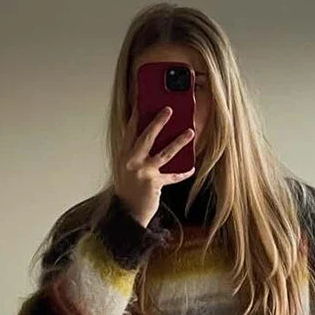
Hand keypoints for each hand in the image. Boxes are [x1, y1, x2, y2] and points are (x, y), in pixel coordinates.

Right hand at [114, 101, 195, 227]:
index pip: (130, 131)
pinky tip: (191, 168)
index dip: (136, 115)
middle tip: (169, 109)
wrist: (128, 214)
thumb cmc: (129, 191)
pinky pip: (172, 176)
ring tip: (190, 132)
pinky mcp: (154, 184)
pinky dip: (182, 173)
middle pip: (146, 137)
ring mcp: (142, 173)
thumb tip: (155, 137)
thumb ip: (136, 154)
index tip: (141, 100)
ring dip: (179, 141)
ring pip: (164, 153)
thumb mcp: (127, 169)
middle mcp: (131, 162)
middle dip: (158, 122)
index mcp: (123, 156)